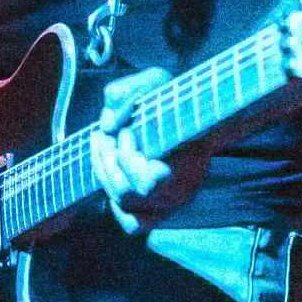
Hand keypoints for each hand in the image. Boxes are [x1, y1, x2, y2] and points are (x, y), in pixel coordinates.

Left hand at [89, 67, 175, 233]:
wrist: (196, 113)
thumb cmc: (176, 97)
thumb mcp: (155, 79)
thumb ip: (128, 92)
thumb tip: (106, 124)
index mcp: (187, 165)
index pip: (149, 183)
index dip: (127, 158)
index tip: (128, 132)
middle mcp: (180, 193)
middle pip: (126, 194)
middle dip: (110, 160)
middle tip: (114, 134)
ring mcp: (170, 205)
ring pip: (124, 205)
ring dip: (105, 172)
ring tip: (106, 143)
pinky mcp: (160, 210)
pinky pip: (132, 222)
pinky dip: (116, 201)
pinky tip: (110, 170)